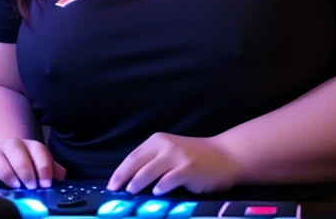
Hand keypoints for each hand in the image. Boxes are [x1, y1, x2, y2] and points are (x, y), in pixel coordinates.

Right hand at [0, 138, 65, 188]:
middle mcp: (11, 145)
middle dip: (26, 170)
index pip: (39, 150)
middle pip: (18, 151)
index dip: (43, 167)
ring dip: (8, 173)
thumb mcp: (37, 165)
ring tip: (15, 187)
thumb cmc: (21, 165)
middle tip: (31, 187)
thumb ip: (50, 169)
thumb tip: (62, 177)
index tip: (46, 184)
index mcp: (29, 146)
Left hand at [107, 132, 239, 195]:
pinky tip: (156, 193)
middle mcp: (166, 145)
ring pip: (149, 171)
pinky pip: (170, 179)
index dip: (120, 171)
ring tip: (131, 193)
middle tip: (114, 192)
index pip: (132, 156)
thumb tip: (130, 182)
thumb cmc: (196, 157)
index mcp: (158, 140)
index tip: (110, 186)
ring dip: (137, 183)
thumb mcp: (171, 153)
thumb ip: (154, 162)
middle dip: (123, 178)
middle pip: (137, 162)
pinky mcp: (188, 168)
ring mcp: (177, 156)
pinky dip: (161, 187)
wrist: (225, 156)